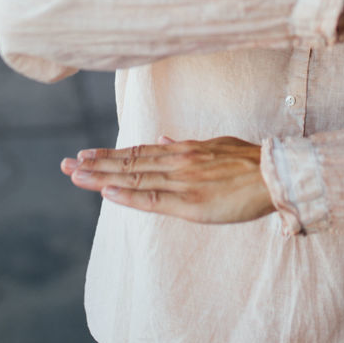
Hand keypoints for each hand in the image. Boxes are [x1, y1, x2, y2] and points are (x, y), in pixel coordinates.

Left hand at [60, 135, 274, 222]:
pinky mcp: (191, 202)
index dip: (110, 155)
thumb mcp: (216, 145)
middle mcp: (178, 162)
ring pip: (134, 178)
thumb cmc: (252, 163)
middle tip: (65, 165)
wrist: (278, 174)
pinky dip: (127, 195)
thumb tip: (161, 140)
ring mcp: (183, 180)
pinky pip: (152, 199)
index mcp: (184, 150)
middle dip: (95, 164)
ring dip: (101, 177)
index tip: (85, 156)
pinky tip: (106, 192)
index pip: (138, 153)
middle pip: (129, 163)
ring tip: (75, 175)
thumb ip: (187, 145)